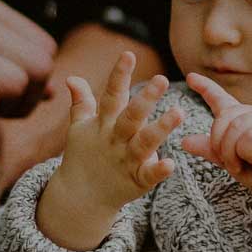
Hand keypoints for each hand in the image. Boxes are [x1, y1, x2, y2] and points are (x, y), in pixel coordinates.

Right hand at [36, 52, 184, 249]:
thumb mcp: (80, 128)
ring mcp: (125, 160)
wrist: (80, 197)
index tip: (128, 54)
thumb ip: (81, 102)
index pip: (111, 95)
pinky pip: (148, 175)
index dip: (119, 75)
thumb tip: (71, 77)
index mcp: (103, 124)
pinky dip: (158, 170)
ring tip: (179, 112)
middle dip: (145, 98)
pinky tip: (171, 164)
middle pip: (130, 116)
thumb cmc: (84, 156)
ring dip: (161, 128)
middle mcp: (114, 140)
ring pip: (144, 143)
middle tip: (162, 79)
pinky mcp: (135, 181)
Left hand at [179, 73, 251, 214]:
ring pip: (235, 128)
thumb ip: (211, 149)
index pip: (222, 98)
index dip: (205, 88)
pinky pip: (249, 138)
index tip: (191, 78)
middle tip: (230, 162)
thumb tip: (184, 141)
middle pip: (224, 118)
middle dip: (219, 143)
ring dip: (232, 152)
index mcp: (244, 119)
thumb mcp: (231, 160)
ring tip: (242, 163)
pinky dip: (246, 153)